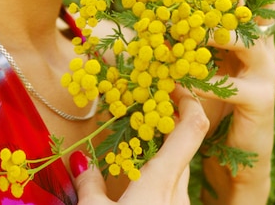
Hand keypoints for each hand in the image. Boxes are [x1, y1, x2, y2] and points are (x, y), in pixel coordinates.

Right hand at [72, 87, 208, 204]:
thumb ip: (90, 183)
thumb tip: (82, 161)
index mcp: (162, 178)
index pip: (192, 126)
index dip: (187, 99)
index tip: (169, 83)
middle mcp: (179, 191)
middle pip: (182, 145)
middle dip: (163, 123)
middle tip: (140, 107)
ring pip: (175, 169)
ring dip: (158, 151)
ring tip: (130, 143)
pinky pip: (171, 190)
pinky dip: (155, 175)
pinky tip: (133, 182)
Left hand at [197, 21, 274, 203]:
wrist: (237, 155)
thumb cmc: (213, 102)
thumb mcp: (200, 64)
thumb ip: (188, 40)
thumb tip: (155, 11)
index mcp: (250, 35)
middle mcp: (263, 48)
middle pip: (248, 12)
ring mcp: (266, 73)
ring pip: (247, 42)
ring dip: (215, 33)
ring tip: (189, 28)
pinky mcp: (261, 101)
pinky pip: (231, 86)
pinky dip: (204, 82)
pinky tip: (182, 80)